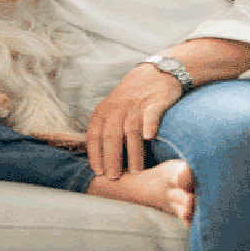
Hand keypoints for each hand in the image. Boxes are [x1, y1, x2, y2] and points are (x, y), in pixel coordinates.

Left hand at [86, 63, 182, 179]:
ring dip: (133, 152)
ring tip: (136, 171)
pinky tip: (149, 137)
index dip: (95, 154)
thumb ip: (105, 130)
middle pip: (111, 136)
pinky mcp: (155, 102)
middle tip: (115, 177)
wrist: (154, 74)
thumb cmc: (130, 99)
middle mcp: (117, 108)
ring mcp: (136, 105)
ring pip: (131, 130)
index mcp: (103, 111)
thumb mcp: (111, 109)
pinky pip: (150, 115)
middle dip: (112, 158)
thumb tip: (100, 162)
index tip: (98, 171)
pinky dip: (149, 125)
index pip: (94, 135)